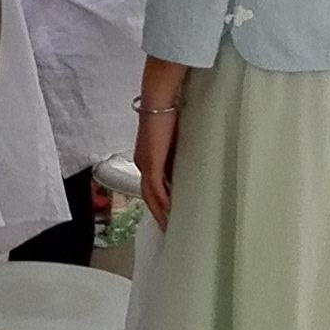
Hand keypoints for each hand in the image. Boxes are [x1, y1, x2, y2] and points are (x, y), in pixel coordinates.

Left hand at [135, 104, 178, 222]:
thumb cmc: (168, 114)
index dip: (160, 201)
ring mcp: (145, 165)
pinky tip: (170, 214)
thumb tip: (187, 167)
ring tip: (169, 227)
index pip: (152, 185)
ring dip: (159, 212)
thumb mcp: (174, 140)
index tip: (170, 213)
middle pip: (149, 194)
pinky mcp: (151, 164)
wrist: (159, 101)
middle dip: (158, 212)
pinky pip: (155, 189)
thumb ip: (176, 154)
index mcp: (146, 158)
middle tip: (169, 228)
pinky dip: (162, 203)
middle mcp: (142, 163)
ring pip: (150, 195)